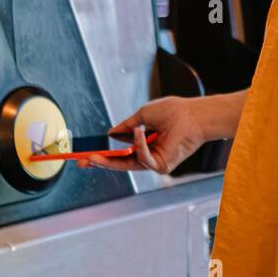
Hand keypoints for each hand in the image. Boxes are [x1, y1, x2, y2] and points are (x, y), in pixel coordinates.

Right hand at [76, 96, 206, 173]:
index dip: (103, 154)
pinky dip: (139, 145)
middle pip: (120, 162)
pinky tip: (139, 133)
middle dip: (100, 163)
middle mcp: (148, 153)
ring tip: (94, 157)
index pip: (119, 151)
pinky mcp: (161, 165)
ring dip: (109, 161)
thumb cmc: (174, 111)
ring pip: (127, 165)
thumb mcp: (143, 114)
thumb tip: (111, 132)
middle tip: (83, 162)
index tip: (87, 155)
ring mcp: (154, 160)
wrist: (194, 115)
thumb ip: (126, 125)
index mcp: (143, 141)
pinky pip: (143, 158)